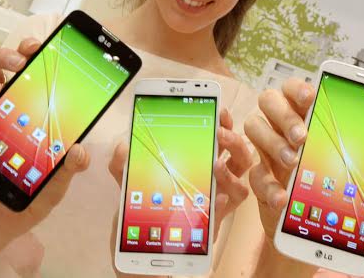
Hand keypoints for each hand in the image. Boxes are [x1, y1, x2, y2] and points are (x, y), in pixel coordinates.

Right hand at [0, 38, 89, 237]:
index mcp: (25, 102)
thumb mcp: (58, 180)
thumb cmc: (38, 189)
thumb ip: (69, 166)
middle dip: (0, 58)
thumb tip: (79, 151)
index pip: (21, 64)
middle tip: (17, 68)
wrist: (11, 217)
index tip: (35, 47)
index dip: (25, 50)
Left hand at [107, 107, 252, 240]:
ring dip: (234, 168)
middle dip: (234, 140)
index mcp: (196, 164)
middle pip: (237, 155)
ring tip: (217, 163)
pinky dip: (226, 199)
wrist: (144, 255)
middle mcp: (211, 180)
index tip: (219, 108)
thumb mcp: (129, 186)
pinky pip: (229, 210)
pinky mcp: (214, 223)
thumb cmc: (144, 215)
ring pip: (241, 180)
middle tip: (221, 131)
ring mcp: (215, 201)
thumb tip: (123, 145)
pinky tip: (218, 196)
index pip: (216, 137)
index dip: (223, 122)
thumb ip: (122, 165)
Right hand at [244, 78, 363, 241]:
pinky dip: (267, 184)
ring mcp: (267, 149)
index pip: (295, 87)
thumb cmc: (337, 184)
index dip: (299, 86)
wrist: (312, 222)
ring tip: (293, 161)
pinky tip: (282, 197)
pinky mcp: (259, 177)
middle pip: (269, 100)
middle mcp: (282, 125)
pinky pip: (254, 173)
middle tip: (303, 135)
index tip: (312, 94)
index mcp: (307, 113)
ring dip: (272, 142)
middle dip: (284, 114)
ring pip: (254, 126)